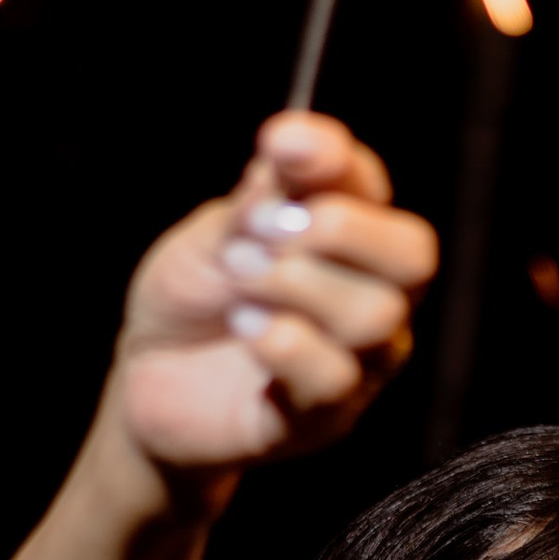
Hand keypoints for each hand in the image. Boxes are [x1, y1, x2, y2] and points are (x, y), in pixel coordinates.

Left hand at [108, 110, 437, 479]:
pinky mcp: (323, 418)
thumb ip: (259, 198)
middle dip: (340, 229)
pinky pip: (335, 378)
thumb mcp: (214, 235)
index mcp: (348, 236)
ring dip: (299, 285)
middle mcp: (371, 295)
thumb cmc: (192, 300)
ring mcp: (356, 361)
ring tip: (238, 279)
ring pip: (377, 316)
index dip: (334, 159)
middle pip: (413, 255)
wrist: (146, 380)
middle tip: (259, 230)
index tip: (281, 144)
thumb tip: (294, 141)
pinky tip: (243, 327)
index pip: (371, 186)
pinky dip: (285, 343)